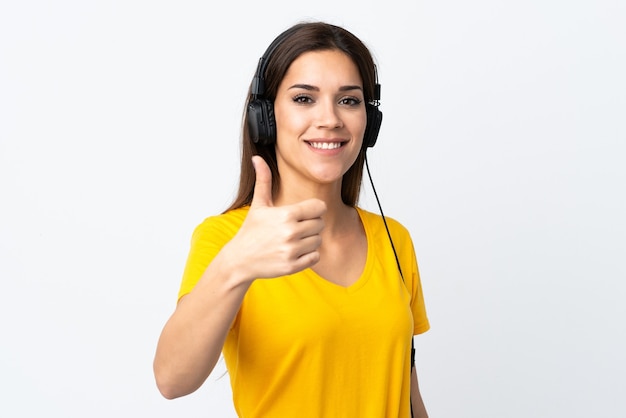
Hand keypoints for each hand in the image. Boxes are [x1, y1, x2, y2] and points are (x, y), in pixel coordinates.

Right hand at [228, 156, 325, 279]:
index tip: (303, 214)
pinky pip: (315, 257)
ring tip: (293, 240)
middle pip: (320, 224)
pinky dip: (308, 255)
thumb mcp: (258, 205)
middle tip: (295, 228)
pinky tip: (294, 251)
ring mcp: (292, 250)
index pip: (319, 207)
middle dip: (311, 225)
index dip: (313, 210)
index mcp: (286, 214)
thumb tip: (257, 159)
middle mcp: (291, 232)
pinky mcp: (293, 266)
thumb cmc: (251, 230)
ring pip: (318, 240)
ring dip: (309, 240)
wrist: (240, 259)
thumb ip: (263, 180)